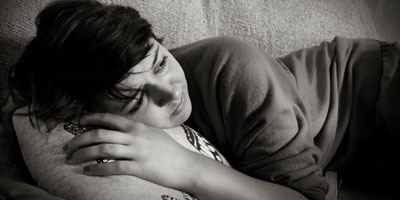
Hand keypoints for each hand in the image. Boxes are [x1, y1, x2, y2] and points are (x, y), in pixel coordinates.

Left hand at [64, 113, 194, 189]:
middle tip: (68, 148)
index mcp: (137, 126)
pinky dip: (97, 170)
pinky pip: (113, 168)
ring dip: (83, 155)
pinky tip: (88, 171)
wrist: (185, 165)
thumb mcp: (151, 133)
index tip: (78, 122)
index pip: (109, 118)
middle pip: (99, 134)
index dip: (90, 119)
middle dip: (79, 140)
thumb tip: (116, 130)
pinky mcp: (139, 168)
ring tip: (72, 160)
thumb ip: (134, 130)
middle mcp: (134, 136)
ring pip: (102, 150)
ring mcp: (137, 152)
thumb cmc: (168, 150)